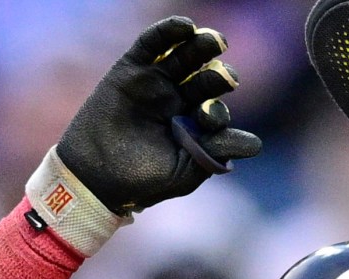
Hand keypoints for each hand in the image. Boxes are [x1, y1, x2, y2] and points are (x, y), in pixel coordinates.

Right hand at [56, 16, 262, 214]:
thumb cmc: (141, 181)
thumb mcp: (183, 171)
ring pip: (184, 56)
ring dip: (203, 45)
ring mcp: (156, 82)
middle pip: (206, 76)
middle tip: (226, 77)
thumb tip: (255, 144)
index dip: (216, 112)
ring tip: (216, 41)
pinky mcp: (131, 69)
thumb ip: (216, 153)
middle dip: (218, 75)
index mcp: (193, 124)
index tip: (209, 120)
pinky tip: (185, 26)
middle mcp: (178, 99)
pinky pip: (152, 43)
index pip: (215, 109)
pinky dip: (168, 31)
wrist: (93, 177)